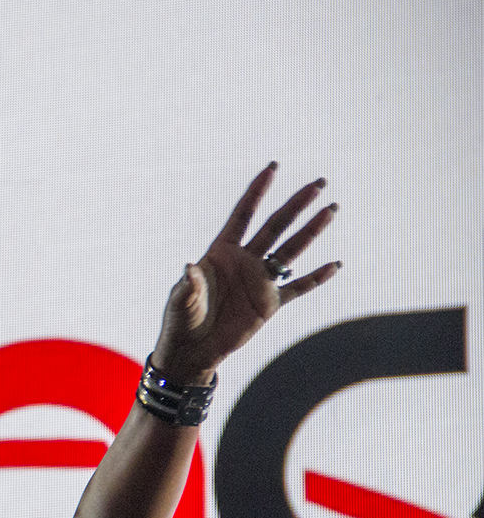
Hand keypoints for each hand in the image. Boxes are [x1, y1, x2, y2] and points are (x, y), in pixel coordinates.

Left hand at [153, 162, 340, 381]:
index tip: (272, 168)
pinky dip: (316, 278)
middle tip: (318, 183)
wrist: (192, 350)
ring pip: (291, 250)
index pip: (243, 215)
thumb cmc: (181, 321)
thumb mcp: (180, 300)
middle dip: (296, 204)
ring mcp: (259, 281)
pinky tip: (335, 265)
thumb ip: (188, 283)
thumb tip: (189, 268)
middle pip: (275, 226)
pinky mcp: (269, 304)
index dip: (257, 192)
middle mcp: (244, 261)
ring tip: (330, 210)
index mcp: (221, 252)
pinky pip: (298, 288)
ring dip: (311, 231)